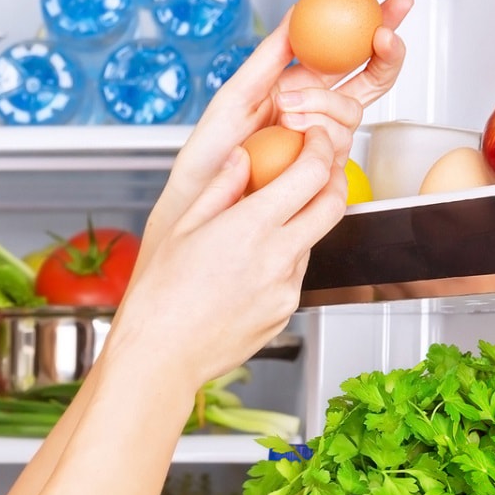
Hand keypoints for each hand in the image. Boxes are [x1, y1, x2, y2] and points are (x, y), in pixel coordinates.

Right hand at [114, 125, 345, 387]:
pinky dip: (282, 262)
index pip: (311, 173)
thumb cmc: (160, 298)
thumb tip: (242, 157)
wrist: (162, 354)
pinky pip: (295, 276)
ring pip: (312, 241)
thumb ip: (220, 187)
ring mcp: (287, 288)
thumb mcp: (181, 229)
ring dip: (300, 224)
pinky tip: (246, 272)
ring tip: (259, 231)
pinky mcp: (285, 312)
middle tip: (317, 168)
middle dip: (333, 178)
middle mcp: (278, 256)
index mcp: (251, 227)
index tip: (313, 140)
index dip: (319, 148)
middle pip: (333, 204)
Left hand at [142, 0, 413, 258]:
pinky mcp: (321, 170)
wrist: (200, 203)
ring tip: (286, 112)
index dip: (374, 27)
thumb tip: (298, 12)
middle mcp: (313, 111)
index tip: (394, 6)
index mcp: (296, 86)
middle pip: (368, 79)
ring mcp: (320, 141)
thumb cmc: (210, 154)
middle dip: (386, 53)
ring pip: (352, 113)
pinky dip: (322, 136)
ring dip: (324, 105)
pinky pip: (339, 147)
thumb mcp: (236, 94)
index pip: (345, 52)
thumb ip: (270, 55)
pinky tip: (295, 136)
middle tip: (384, 37)